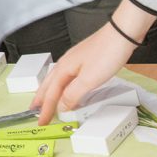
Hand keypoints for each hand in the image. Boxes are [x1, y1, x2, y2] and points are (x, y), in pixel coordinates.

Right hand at [32, 0, 156, 123]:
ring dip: (50, 91)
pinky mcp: (85, 59)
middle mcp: (65, 63)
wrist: (122, 33)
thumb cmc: (106, 54)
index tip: (40, 122)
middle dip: (41, 98)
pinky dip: (62, 86)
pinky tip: (68, 87)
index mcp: (64, 69)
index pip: (51, 93)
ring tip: (45, 100)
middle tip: (34, 110)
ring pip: (56, 79)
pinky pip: (67, 77)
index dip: (46, 109)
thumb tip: (60, 106)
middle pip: (48, 84)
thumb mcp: (89, 79)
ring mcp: (75, 60)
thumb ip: (73, 94)